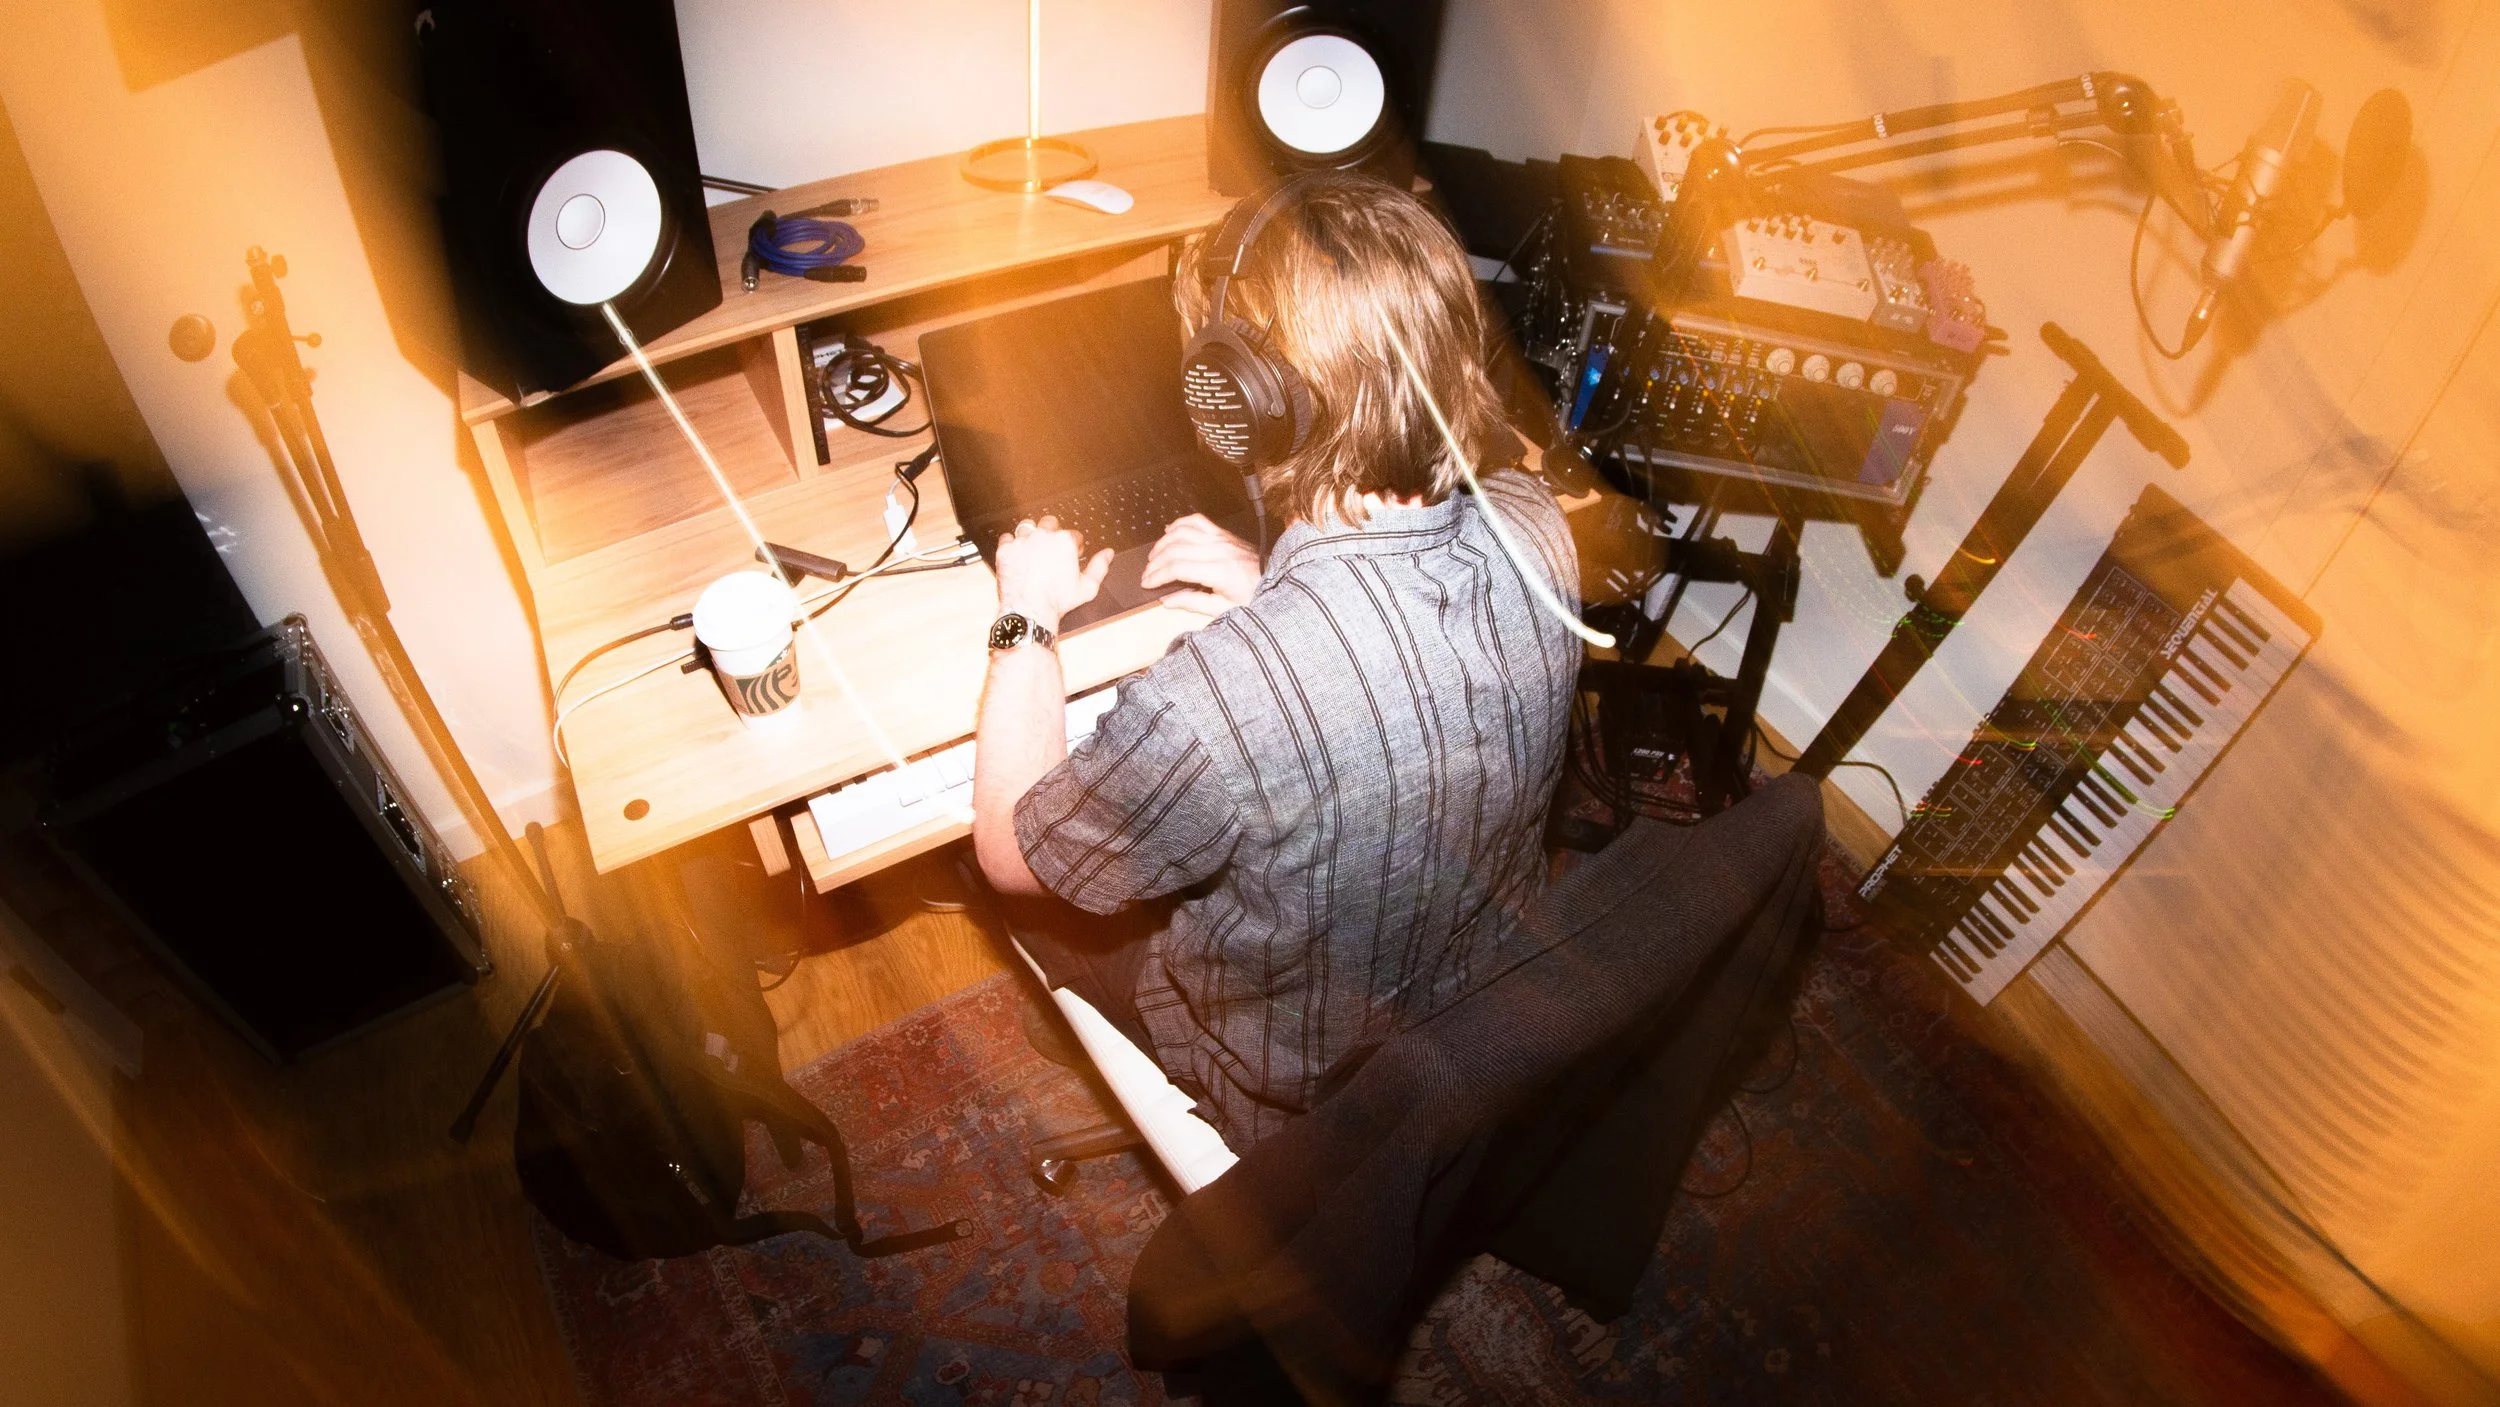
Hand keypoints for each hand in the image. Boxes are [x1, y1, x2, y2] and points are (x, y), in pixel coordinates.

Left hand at [994, 516, 1111, 632]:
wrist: (1030, 611)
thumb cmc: (1057, 601)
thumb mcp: (1088, 587)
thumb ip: (1099, 567)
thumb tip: (1108, 554)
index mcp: (1065, 542)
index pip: (1073, 534)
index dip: (1074, 546)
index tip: (1071, 556)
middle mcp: (1043, 536)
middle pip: (1049, 523)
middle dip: (1053, 533)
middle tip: (1052, 549)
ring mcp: (1022, 541)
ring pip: (1027, 526)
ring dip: (1031, 535)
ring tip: (1033, 549)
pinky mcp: (1005, 550)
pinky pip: (1006, 538)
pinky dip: (1011, 544)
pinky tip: (1016, 555)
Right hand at [1141, 514, 1261, 619]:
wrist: (1278, 581)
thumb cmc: (1255, 597)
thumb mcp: (1225, 609)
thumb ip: (1194, 603)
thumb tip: (1167, 600)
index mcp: (1220, 571)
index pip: (1177, 568)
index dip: (1157, 575)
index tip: (1146, 583)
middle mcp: (1220, 550)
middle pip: (1176, 549)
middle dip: (1155, 562)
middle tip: (1146, 574)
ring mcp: (1222, 538)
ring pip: (1183, 532)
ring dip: (1163, 543)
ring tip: (1153, 557)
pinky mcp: (1225, 533)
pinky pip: (1197, 521)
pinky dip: (1180, 524)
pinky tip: (1169, 531)